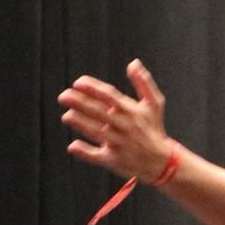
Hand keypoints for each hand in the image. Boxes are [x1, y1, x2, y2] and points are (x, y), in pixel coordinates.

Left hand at [58, 60, 171, 182]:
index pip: (110, 96)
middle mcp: (125, 127)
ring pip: (97, 132)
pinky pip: (98, 157)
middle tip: (63, 96)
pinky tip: (73, 146)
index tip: (78, 82)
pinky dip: (85, 152)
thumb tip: (133, 63)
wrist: (161, 162)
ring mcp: (119, 144)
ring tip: (66, 116)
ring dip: (81, 124)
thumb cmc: (154, 129)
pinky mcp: (114, 160)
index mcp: (132, 111)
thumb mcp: (154, 104)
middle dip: (81, 104)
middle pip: (100, 112)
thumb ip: (144, 82)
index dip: (93, 89)